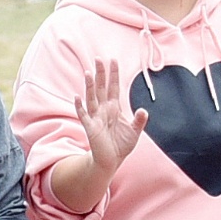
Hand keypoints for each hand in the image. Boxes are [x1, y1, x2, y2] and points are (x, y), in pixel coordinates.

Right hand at [79, 60, 143, 177]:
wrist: (111, 161)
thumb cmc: (121, 145)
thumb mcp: (134, 131)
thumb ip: (139, 120)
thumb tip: (143, 110)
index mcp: (114, 108)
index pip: (113, 87)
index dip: (113, 75)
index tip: (113, 60)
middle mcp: (104, 109)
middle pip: (101, 88)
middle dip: (100, 74)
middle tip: (98, 59)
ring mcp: (96, 117)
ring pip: (91, 97)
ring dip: (89, 86)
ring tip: (88, 73)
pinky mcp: (90, 127)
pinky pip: (84, 115)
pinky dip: (80, 106)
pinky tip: (77, 97)